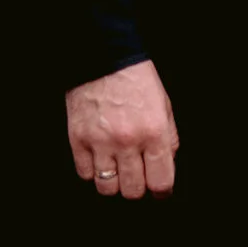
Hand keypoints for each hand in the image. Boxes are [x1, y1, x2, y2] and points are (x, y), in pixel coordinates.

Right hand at [66, 59, 178, 198]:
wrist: (103, 56)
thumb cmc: (135, 78)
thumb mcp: (164, 105)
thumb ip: (169, 138)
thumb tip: (166, 163)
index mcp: (154, 132)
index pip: (161, 182)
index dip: (161, 191)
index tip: (158, 189)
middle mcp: (128, 141)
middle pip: (133, 190)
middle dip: (137, 187)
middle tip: (136, 175)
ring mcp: (101, 141)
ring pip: (107, 187)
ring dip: (113, 182)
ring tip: (116, 168)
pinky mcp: (78, 138)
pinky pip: (85, 173)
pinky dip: (92, 171)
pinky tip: (99, 158)